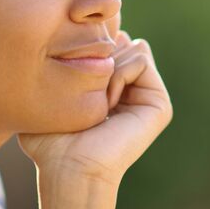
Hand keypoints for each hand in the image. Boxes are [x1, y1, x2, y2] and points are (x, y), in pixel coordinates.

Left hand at [17, 30, 172, 188]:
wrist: (69, 168)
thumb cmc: (51, 141)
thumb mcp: (50, 96)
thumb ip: (62, 67)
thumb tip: (74, 42)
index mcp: (113, 89)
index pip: (110, 43)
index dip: (90, 49)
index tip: (73, 78)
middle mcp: (134, 91)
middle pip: (124, 40)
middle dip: (101, 56)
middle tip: (87, 90)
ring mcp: (148, 97)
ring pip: (135, 47)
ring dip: (109, 67)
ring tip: (98, 99)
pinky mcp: (159, 105)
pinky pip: (141, 59)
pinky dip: (120, 74)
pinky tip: (108, 103)